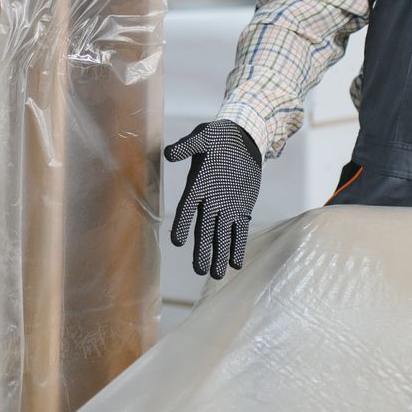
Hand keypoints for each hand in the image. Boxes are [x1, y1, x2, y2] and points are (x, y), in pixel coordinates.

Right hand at [165, 120, 262, 279]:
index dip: (182, 224)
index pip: (187, 208)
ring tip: (218, 275)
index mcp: (197, 185)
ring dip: (220, 254)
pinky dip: (238, 246)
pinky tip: (237, 263)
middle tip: (200, 270)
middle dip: (202, 250)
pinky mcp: (241, 209)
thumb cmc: (218, 136)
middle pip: (204, 230)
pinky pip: (239, 231)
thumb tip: (169, 152)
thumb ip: (188, 146)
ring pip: (221, 235)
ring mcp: (226, 207)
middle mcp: (209, 201)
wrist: (241, 139)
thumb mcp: (203, 136)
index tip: (177, 241)